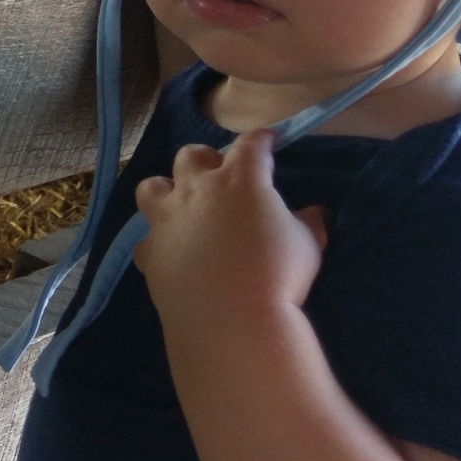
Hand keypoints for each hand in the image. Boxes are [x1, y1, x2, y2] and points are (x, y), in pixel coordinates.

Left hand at [133, 130, 327, 332]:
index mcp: (240, 179)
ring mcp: (167, 219)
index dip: (261, 139)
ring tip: (182, 206)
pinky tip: (171, 251)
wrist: (231, 320)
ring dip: (167, 190)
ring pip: (153, 187)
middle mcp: (197, 189)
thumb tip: (315, 212)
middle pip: (192, 155)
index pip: (250, 145)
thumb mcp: (308, 245)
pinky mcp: (150, 250)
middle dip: (207, 160)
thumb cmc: (277, 276)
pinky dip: (158, 241)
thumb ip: (308, 223)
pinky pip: (145, 238)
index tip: (267, 140)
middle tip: (220, 176)